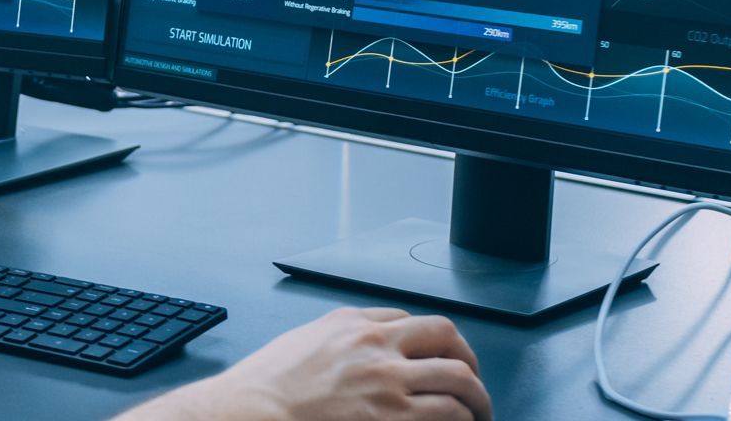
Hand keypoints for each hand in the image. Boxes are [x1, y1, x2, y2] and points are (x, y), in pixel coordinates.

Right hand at [125, 307, 489, 420]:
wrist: (252, 412)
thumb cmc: (266, 387)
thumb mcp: (303, 343)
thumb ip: (337, 338)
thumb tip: (360, 344)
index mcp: (352, 324)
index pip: (410, 320)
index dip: (433, 341)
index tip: (438, 357)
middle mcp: (376, 345)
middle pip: (445, 338)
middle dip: (468, 359)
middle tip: (473, 381)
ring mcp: (388, 381)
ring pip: (458, 378)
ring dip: (476, 397)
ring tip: (479, 412)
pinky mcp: (393, 416)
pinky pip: (448, 413)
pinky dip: (462, 420)